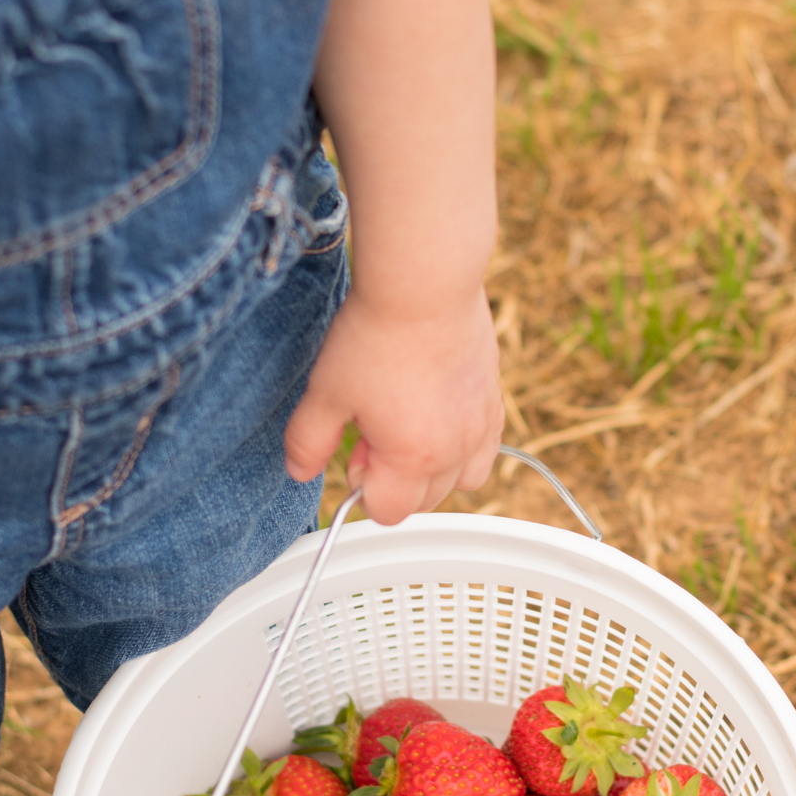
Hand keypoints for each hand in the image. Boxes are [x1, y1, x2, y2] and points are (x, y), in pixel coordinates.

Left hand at [283, 286, 502, 524]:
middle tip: (372, 429)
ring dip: (433, 468)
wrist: (424, 284)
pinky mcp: (495, 397)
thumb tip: (299, 471)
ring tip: (409, 424)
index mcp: (412, 458)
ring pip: (462, 479)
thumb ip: (307, 442)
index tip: (352, 448)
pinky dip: (464, 445)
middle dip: (394, 479)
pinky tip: (439, 409)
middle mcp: (455, 450)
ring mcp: (480, 425)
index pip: (389, 511)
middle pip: (425, 500)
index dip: (362, 486)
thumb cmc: (374, 337)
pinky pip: (487, 446)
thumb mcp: (326, 392)